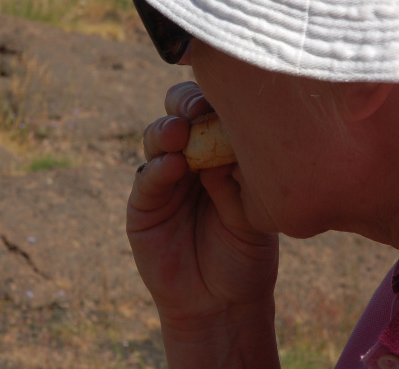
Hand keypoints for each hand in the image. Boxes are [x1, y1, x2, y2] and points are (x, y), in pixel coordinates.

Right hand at [128, 81, 279, 366]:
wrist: (223, 302)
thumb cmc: (246, 253)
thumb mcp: (254, 212)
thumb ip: (238, 179)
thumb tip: (223, 141)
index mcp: (220, 151)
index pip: (212, 111)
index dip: (214, 97)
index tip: (226, 95)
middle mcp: (190, 157)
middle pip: (178, 113)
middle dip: (185, 104)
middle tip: (198, 110)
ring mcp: (165, 179)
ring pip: (157, 138)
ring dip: (167, 131)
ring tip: (180, 133)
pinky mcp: (144, 205)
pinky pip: (146, 178)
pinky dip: (157, 169)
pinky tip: (172, 166)